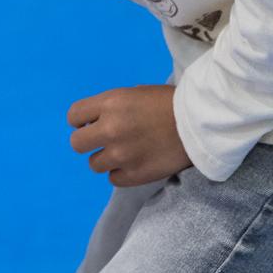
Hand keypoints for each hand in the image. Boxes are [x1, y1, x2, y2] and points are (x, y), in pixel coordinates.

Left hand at [67, 84, 192, 187]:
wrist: (198, 123)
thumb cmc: (166, 103)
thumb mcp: (132, 93)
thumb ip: (110, 107)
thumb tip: (94, 121)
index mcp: (109, 103)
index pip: (74, 116)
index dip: (80, 120)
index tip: (89, 123)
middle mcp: (110, 129)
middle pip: (77, 143)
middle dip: (87, 141)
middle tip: (101, 140)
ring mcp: (122, 155)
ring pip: (94, 164)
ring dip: (105, 158)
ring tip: (123, 152)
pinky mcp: (135, 175)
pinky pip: (113, 179)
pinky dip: (120, 172)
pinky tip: (133, 163)